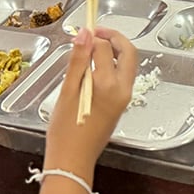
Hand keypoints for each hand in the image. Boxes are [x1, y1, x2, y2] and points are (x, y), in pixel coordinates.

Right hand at [44, 28, 137, 178]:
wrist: (73, 161)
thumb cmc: (64, 129)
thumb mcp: (66, 91)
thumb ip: (78, 60)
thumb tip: (85, 33)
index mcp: (107, 84)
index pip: (105, 48)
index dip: (94, 36)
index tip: (81, 32)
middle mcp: (122, 89)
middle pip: (128, 52)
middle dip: (115, 38)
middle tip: (96, 32)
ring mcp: (125, 97)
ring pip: (128, 64)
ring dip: (115, 51)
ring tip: (93, 47)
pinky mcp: (122, 104)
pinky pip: (124, 77)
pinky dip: (114, 65)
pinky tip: (95, 67)